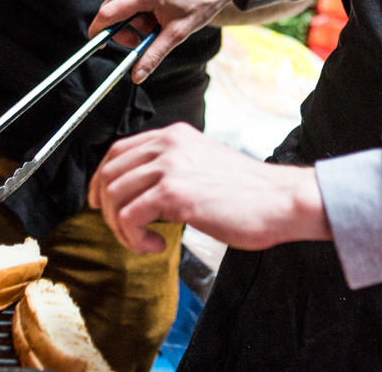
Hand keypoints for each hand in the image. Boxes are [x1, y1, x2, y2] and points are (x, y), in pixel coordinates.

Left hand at [88, 123, 331, 253]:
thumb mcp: (203, 164)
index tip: (101, 203)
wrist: (280, 200)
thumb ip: (173, 168)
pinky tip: (155, 246)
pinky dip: (134, 239)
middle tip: (123, 231)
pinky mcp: (173, 193)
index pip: (118, 150)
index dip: (102, 180)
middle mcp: (168, 145)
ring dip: (121, 228)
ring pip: (115, 196)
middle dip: (107, 209)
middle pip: (110, 173)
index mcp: (174, 136)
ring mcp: (169, 166)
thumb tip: (140, 192)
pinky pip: (129, 218)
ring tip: (143, 242)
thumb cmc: (249, 193)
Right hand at [89, 0, 259, 81]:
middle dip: (121, 27)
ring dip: (132, 15)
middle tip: (142, 38)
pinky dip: (138, 3)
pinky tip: (158, 9)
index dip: (98, 32)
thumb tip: (136, 75)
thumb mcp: (179, 32)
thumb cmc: (204, 0)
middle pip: (111, 6)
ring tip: (156, 22)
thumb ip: (153, 54)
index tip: (98, 44)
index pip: (108, 14)